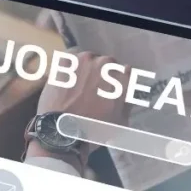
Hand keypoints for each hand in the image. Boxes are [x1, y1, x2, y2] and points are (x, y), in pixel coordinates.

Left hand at [29, 51, 128, 165]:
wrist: (62, 131)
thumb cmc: (93, 130)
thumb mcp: (120, 122)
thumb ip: (127, 103)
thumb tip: (128, 94)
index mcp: (125, 77)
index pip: (126, 71)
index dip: (116, 81)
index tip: (108, 90)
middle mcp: (108, 63)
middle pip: (107, 64)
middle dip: (100, 75)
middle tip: (90, 91)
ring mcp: (87, 59)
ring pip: (88, 59)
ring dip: (84, 69)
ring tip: (75, 87)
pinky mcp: (66, 60)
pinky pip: (70, 58)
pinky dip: (68, 67)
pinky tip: (65, 80)